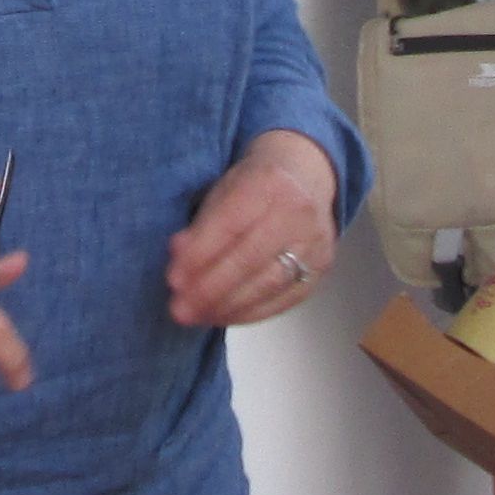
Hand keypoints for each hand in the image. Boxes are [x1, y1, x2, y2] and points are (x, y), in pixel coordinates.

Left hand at [166, 131, 337, 326]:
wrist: (306, 177)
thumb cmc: (254, 185)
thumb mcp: (224, 190)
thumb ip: (202, 225)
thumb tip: (179, 260)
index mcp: (269, 183)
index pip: (231, 225)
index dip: (200, 255)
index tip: (173, 279)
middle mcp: (298, 214)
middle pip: (250, 259)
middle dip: (210, 289)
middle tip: (180, 308)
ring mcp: (315, 244)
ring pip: (268, 284)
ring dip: (227, 306)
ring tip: (197, 316)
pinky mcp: (321, 270)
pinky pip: (283, 300)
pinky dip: (249, 313)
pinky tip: (223, 317)